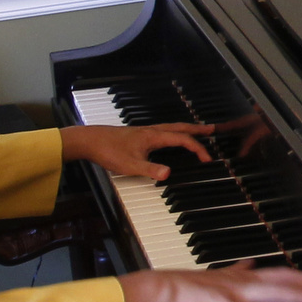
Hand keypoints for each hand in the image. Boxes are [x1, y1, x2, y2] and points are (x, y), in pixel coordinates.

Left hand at [62, 121, 214, 178]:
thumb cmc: (108, 150)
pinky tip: (170, 138)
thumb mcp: (130, 165)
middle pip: (179, 127)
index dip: (197, 148)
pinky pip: (163, 131)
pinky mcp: (138, 135)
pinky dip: (174, 132)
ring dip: (186, 129)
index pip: (182, 140)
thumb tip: (168, 173)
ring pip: (171, 128)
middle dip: (197, 129)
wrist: (90, 140)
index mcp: (153, 136)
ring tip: (196, 131)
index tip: (207, 158)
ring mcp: (145, 132)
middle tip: (212, 129)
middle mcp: (151, 131)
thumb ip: (150, 170)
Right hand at [119, 263, 301, 301]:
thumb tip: (251, 263)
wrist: (163, 289)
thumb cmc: (187, 287)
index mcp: (245, 275)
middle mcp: (245, 280)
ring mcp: (236, 293)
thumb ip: (238, 270)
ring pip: (276, 295)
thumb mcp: (219, 275)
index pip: (284, 273)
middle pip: (287, 281)